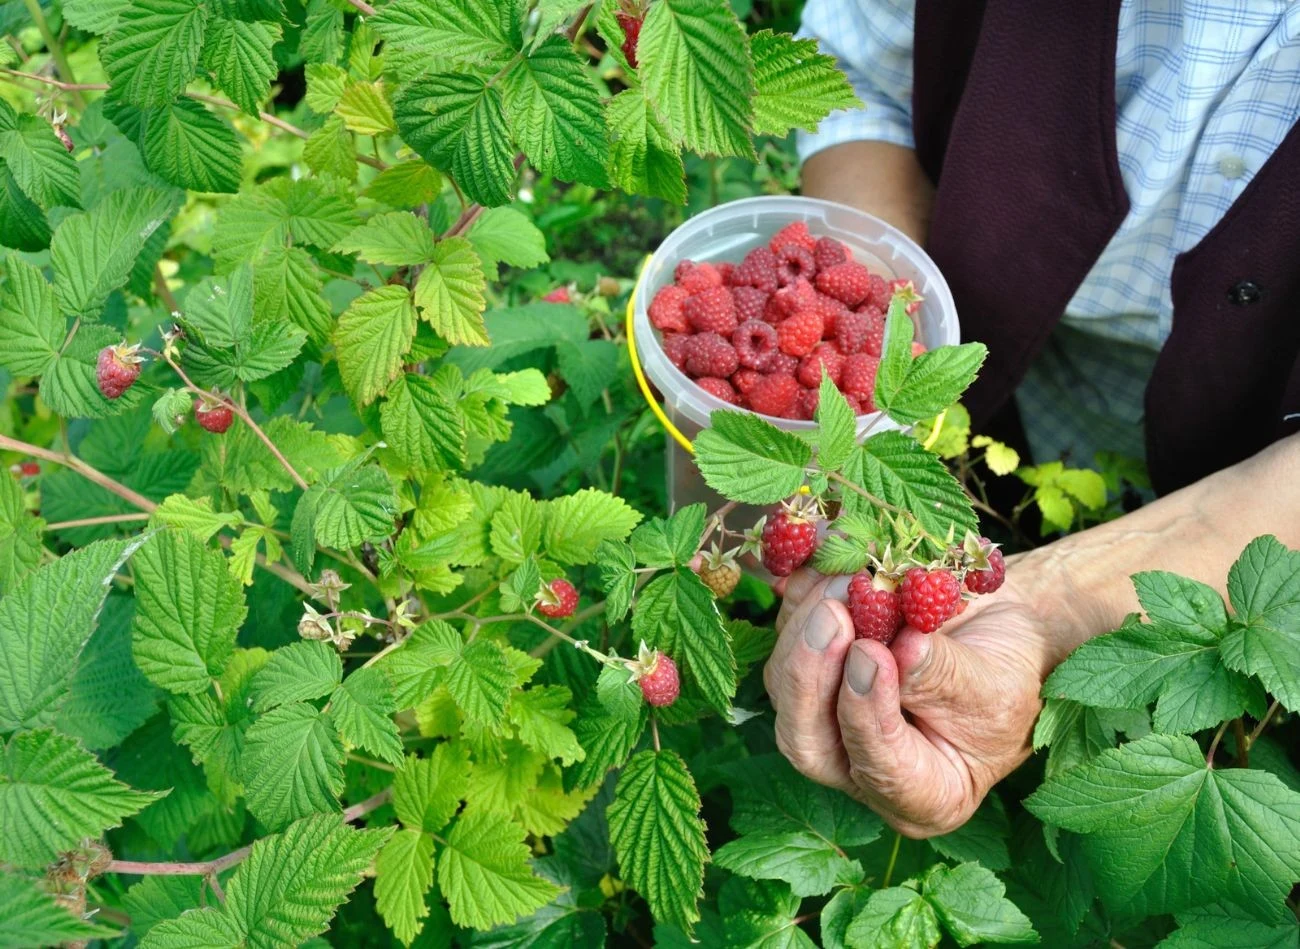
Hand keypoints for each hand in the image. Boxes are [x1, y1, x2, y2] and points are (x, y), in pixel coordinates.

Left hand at [763, 567, 1053, 836]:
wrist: (1000, 630)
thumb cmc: (1011, 671)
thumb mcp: (998, 685)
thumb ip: (947, 679)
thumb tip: (901, 653)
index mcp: (919, 795)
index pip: (877, 770)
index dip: (866, 715)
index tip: (872, 654)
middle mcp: (859, 764)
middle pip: (806, 737)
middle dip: (811, 672)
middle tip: (833, 614)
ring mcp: (826, 715)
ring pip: (786, 681)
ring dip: (807, 623)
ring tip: (845, 576)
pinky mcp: (811, 666)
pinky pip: (787, 633)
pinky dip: (802, 593)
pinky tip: (825, 560)